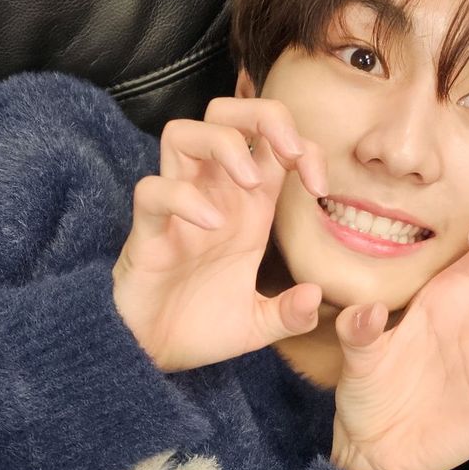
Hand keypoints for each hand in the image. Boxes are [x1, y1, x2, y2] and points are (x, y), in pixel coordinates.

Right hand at [112, 98, 326, 371]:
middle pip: (226, 113)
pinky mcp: (147, 231)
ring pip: (182, 133)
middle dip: (264, 117)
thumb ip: (290, 313)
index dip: (305, 147)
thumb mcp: (257, 325)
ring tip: (250, 182)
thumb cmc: (199, 327)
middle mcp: (211, 196)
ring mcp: (176, 209)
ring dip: (224, 143)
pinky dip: (184, 197)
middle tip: (291, 154)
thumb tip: (316, 296)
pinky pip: (153, 191)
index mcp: (246, 206)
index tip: (320, 187)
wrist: (152, 356)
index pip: (273, 143)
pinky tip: (212, 226)